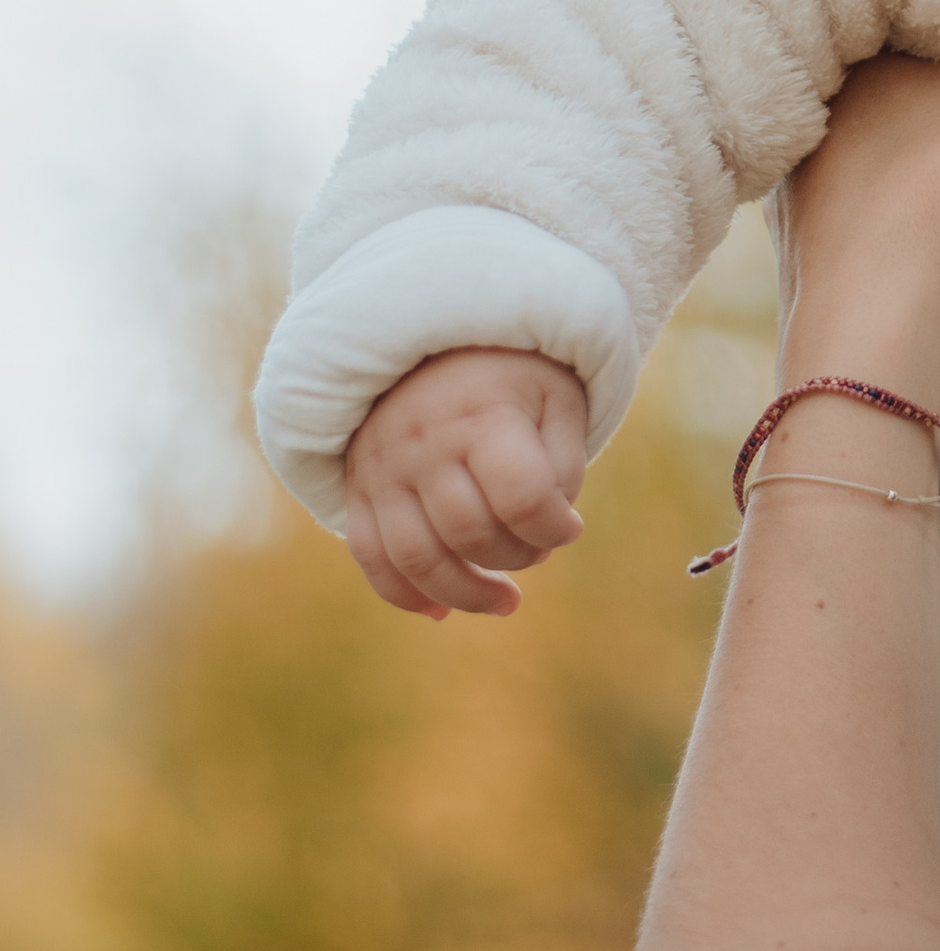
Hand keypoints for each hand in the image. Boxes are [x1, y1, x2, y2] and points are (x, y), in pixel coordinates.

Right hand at [342, 348, 590, 619]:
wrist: (433, 338)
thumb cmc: (512, 373)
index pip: (522, 498)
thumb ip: (564, 462)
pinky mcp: (360, 487)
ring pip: (417, 558)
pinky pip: (370, 556)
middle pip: (470, 533)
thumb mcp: (558, 397)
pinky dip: (403, 594)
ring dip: (465, 595)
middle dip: (518, 557)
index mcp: (483, 416)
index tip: (570, 527)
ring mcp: (384, 469)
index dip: (556, 529)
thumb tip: (552, 527)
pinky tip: (440, 612)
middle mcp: (425, 445)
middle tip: (539, 549)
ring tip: (506, 602)